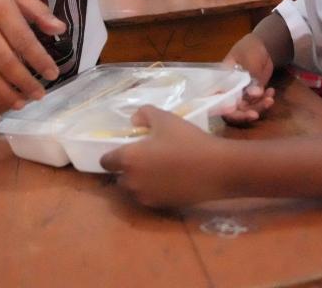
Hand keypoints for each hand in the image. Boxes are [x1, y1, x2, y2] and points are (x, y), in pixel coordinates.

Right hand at [0, 0, 66, 109]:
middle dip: (23, 82)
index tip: (53, 74)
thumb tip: (60, 30)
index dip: (39, 60)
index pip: (23, 40)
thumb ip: (37, 10)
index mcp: (0, 7)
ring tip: (21, 103)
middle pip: (5, 61)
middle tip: (40, 95)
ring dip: (5, 92)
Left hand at [99, 105, 228, 207]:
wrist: (217, 169)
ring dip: (140, 180)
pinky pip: (149, 196)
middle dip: (128, 169)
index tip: (124, 148)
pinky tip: (171, 179)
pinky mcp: (161, 206)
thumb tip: (134, 120)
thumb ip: (144, 115)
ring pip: (134, 189)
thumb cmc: (188, 141)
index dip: (112, 154)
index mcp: (128, 160)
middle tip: (145, 157)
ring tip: (159, 168)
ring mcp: (146, 197)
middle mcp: (132, 182)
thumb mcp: (165, 118)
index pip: (105, 162)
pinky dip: (154, 189)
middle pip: (119, 177)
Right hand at [222, 33, 275, 122]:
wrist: (264, 45)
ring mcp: (242, 93)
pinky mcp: (254, 93)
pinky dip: (265, 100)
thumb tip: (254, 94)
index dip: (228, 111)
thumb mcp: (248, 60)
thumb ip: (251, 78)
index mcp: (222, 81)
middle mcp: (230, 90)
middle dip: (245, 114)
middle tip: (256, 114)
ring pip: (247, 108)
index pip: (219, 101)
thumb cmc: (249, 49)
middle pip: (233, 109)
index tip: (238, 113)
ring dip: (259, 106)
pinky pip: (257, 103)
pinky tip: (271, 92)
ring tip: (270, 99)